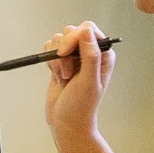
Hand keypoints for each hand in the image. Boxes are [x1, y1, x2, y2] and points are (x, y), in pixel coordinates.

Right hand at [42, 21, 114, 141]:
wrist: (67, 123)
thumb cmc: (81, 107)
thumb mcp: (88, 82)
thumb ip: (90, 55)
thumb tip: (86, 31)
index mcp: (103, 54)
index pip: (87, 29)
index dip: (73, 37)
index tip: (64, 53)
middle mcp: (90, 52)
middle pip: (70, 32)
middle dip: (63, 52)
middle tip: (67, 73)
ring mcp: (74, 57)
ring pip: (58, 41)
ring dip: (56, 60)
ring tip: (64, 78)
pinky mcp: (61, 62)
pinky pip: (49, 50)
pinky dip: (50, 63)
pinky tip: (58, 78)